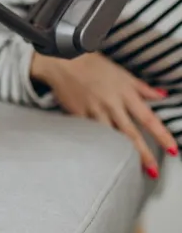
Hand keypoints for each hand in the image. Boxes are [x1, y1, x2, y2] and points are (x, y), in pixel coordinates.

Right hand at [31, 51, 176, 177]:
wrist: (62, 61)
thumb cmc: (93, 64)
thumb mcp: (121, 73)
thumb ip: (142, 88)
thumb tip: (163, 96)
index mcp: (125, 93)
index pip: (148, 118)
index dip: (162, 135)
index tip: (173, 150)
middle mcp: (111, 104)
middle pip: (131, 134)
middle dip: (144, 154)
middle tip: (154, 171)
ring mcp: (94, 111)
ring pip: (110, 136)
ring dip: (120, 153)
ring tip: (129, 167)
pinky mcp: (78, 114)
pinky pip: (90, 132)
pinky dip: (97, 143)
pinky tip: (102, 156)